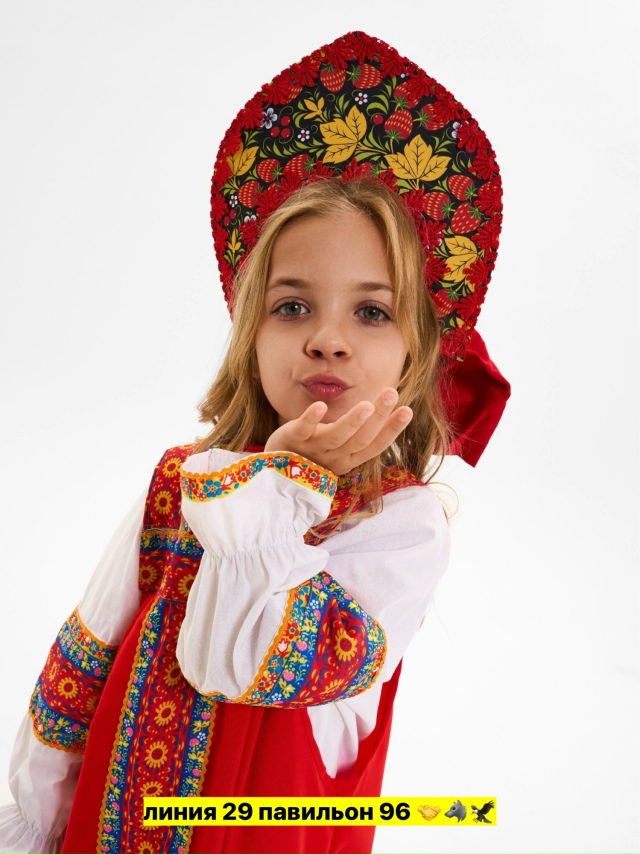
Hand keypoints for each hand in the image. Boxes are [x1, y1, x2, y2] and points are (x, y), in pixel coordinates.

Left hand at [263, 388, 412, 474]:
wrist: (277, 470)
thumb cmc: (314, 454)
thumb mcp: (339, 447)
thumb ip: (358, 434)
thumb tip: (385, 409)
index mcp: (349, 457)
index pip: (375, 445)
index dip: (392, 430)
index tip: (407, 410)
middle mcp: (334, 456)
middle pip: (360, 438)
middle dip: (378, 416)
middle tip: (392, 393)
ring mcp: (314, 449)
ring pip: (336, 437)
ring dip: (352, 421)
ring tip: (366, 404)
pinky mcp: (293, 439)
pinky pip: (303, 429)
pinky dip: (312, 418)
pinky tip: (321, 405)